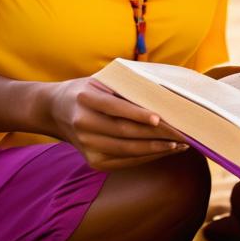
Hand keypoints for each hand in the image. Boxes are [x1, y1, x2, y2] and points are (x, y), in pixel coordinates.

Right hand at [47, 77, 186, 170]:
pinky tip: (165, 151)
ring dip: (156, 149)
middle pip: (124, 132)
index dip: (137, 114)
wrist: (55, 109)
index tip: (159, 118)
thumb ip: (128, 84)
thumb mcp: (103, 79)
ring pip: (126, 150)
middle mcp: (83, 123)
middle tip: (183, 133)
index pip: (115, 107)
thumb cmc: (90, 89)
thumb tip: (165, 90)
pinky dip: (146, 158)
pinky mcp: (92, 161)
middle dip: (156, 134)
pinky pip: (123, 162)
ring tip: (180, 144)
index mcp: (85, 97)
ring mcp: (86, 145)